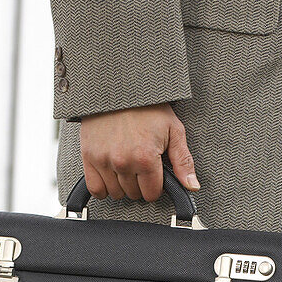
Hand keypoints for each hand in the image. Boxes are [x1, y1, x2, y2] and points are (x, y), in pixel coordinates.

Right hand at [79, 103, 198, 201]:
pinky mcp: (89, 156)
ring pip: (116, 193)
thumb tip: (192, 185)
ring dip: (123, 185)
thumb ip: (183, 161)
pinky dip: (103, 188)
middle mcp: (123, 161)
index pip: (151, 194)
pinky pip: (95, 188)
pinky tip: (111, 179)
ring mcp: (104, 160)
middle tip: (141, 166)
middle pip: (134, 194)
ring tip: (127, 167)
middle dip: (140, 184)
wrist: (119, 87)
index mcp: (145, 158)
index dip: (156, 186)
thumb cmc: (147, 107)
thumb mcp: (173, 130)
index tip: (154, 174)